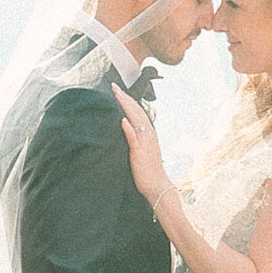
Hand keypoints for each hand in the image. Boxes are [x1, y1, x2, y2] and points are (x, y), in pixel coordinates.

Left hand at [114, 84, 171, 206]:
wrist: (157, 186)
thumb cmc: (148, 170)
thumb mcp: (142, 150)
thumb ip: (136, 138)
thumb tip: (127, 127)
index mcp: (148, 133)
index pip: (137, 111)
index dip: (128, 100)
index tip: (118, 90)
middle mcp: (148, 134)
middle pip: (136, 111)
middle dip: (125, 98)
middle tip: (114, 86)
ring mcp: (145, 143)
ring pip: (136, 120)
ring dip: (126, 106)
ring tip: (117, 95)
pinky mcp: (140, 153)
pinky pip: (134, 139)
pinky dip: (129, 129)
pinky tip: (123, 120)